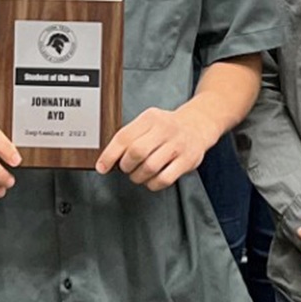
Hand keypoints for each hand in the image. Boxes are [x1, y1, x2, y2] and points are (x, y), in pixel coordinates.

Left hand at [96, 100, 217, 190]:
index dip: (109, 155)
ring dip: (138, 176)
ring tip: (138, 174)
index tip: (102, 167)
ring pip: (149, 167)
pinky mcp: (187, 160)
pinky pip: (164, 179)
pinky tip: (151, 180)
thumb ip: (131, 136)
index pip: (124, 137)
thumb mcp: (149, 122)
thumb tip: (108, 158)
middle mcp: (165, 129)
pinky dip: (152, 184)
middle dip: (125, 166)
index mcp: (150, 118)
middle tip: (126, 168)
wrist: (198, 124)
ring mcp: (178, 145)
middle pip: (136, 152)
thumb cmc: (167, 127)